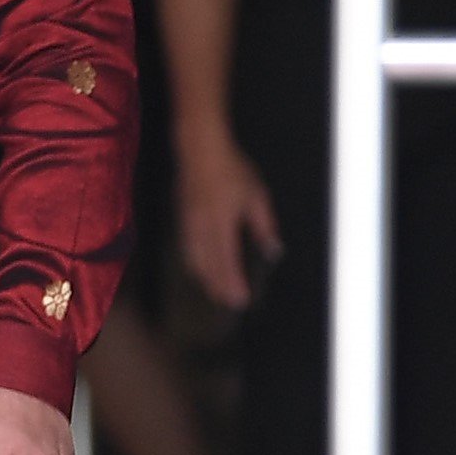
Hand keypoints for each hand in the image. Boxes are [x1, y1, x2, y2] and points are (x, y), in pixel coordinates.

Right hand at [178, 132, 279, 310]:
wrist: (201, 152)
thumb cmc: (231, 171)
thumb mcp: (256, 196)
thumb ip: (264, 226)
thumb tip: (272, 250)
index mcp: (222, 223)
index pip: (228, 261)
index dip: (234, 282)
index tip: (241, 299)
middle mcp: (203, 228)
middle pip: (209, 266)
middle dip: (219, 286)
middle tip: (229, 302)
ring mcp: (189, 225)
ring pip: (195, 260)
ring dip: (206, 278)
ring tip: (214, 291)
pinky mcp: (183, 220)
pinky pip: (187, 249)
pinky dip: (195, 264)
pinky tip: (198, 269)